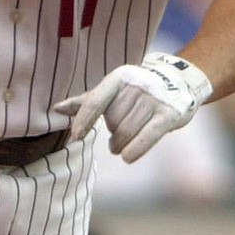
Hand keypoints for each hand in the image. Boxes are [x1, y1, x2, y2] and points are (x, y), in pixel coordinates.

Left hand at [53, 52, 212, 161]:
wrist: (178, 81)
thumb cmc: (136, 90)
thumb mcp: (112, 90)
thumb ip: (85, 101)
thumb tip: (55, 108)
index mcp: (118, 77)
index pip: (95, 100)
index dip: (83, 120)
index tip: (75, 136)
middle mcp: (136, 85)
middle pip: (113, 122)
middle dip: (112, 134)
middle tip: (116, 135)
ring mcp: (154, 99)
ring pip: (127, 132)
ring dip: (121, 144)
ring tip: (120, 145)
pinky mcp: (169, 113)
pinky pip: (148, 136)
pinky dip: (135, 150)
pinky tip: (127, 157)